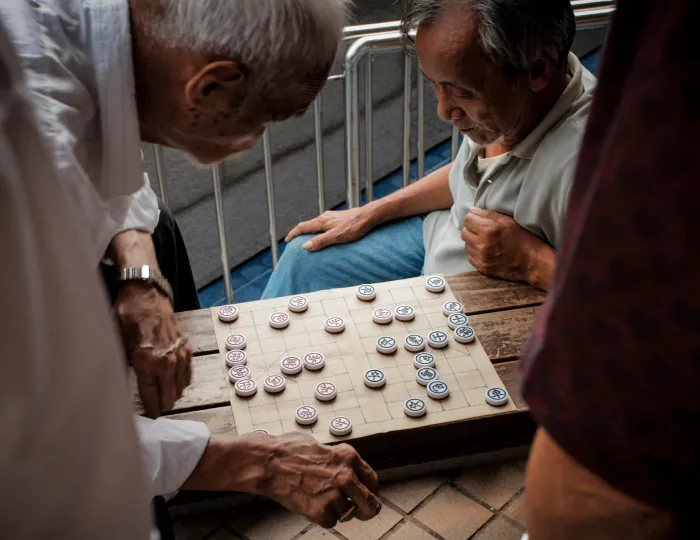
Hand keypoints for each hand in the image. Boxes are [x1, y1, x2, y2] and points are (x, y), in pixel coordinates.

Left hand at [115, 282, 191, 416]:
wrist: (146, 294)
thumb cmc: (127, 316)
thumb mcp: (116, 342)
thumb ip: (119, 367)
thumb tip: (112, 389)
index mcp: (147, 362)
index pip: (150, 396)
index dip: (150, 410)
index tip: (149, 419)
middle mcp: (166, 361)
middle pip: (169, 395)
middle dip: (163, 406)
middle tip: (156, 411)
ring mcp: (179, 354)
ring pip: (181, 386)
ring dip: (174, 394)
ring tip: (166, 400)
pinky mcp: (186, 346)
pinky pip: (188, 372)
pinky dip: (183, 380)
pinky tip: (178, 384)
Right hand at [252, 433, 380, 526]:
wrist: (268, 462)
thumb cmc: (291, 451)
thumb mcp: (324, 447)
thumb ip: (340, 461)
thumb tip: (350, 474)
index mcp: (349, 457)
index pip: (373, 481)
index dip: (370, 491)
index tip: (367, 496)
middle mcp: (346, 476)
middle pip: (370, 504)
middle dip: (366, 511)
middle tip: (359, 513)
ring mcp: (334, 495)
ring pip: (346, 513)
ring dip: (335, 509)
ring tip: (316, 496)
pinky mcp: (321, 512)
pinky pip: (331, 521)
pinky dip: (322, 517)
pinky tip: (309, 502)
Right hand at [286, 207, 376, 250]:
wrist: (368, 216)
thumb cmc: (354, 227)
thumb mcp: (336, 237)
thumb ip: (320, 241)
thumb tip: (305, 246)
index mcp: (322, 221)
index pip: (302, 227)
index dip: (293, 234)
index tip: (287, 240)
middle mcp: (325, 217)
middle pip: (308, 225)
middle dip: (300, 233)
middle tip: (295, 242)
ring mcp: (332, 217)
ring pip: (316, 225)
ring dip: (310, 232)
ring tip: (309, 241)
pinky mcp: (338, 218)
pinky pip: (324, 225)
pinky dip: (319, 231)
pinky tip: (325, 236)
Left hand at [461, 207, 550, 285]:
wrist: (532, 262)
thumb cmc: (522, 238)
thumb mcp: (508, 221)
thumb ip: (488, 214)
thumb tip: (471, 210)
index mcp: (488, 230)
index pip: (468, 219)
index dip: (474, 218)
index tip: (480, 221)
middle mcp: (482, 244)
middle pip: (464, 232)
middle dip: (472, 230)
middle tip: (484, 231)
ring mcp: (481, 258)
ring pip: (466, 245)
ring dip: (473, 242)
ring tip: (487, 242)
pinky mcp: (482, 267)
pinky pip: (470, 257)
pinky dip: (476, 253)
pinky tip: (487, 251)